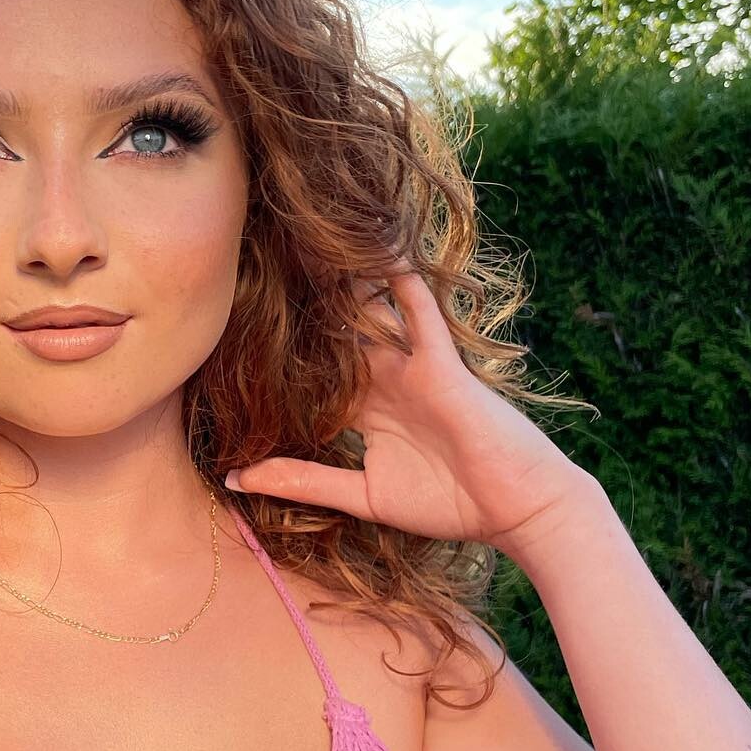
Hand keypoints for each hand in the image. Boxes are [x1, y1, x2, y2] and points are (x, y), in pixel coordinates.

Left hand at [225, 258, 593, 552]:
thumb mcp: (363, 495)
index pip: (314, 376)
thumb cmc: (449, 504)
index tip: (232, 334)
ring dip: (342, 281)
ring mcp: (413, 367)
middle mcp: (386, 381)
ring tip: (301, 240)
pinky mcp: (441, 364)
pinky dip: (401, 281)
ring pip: (370, 314)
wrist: (518, 510)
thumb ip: (303, 481)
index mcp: (367, 411)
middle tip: (255, 266)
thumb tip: (234, 477)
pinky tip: (378, 246)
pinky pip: (418, 312)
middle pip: (335, 335)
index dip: (277, 359)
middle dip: (302, 306)